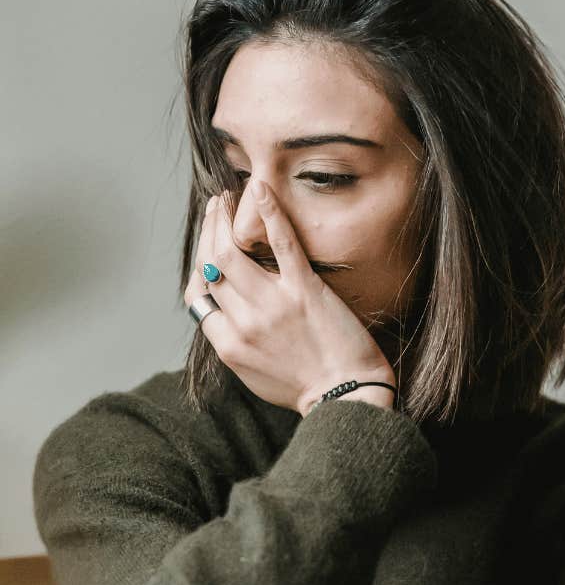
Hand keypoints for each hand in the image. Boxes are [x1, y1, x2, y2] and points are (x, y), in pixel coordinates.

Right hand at [183, 180, 395, 413]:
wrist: (347, 396)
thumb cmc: (307, 389)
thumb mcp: (255, 375)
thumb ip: (235, 343)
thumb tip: (222, 315)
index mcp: (229, 345)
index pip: (198, 294)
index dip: (198, 267)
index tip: (207, 248)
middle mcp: (244, 323)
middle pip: (210, 266)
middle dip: (209, 230)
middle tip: (215, 208)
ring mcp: (273, 305)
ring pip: (231, 250)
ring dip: (224, 218)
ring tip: (228, 200)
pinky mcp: (305, 291)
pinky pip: (281, 242)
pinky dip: (268, 212)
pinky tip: (261, 189)